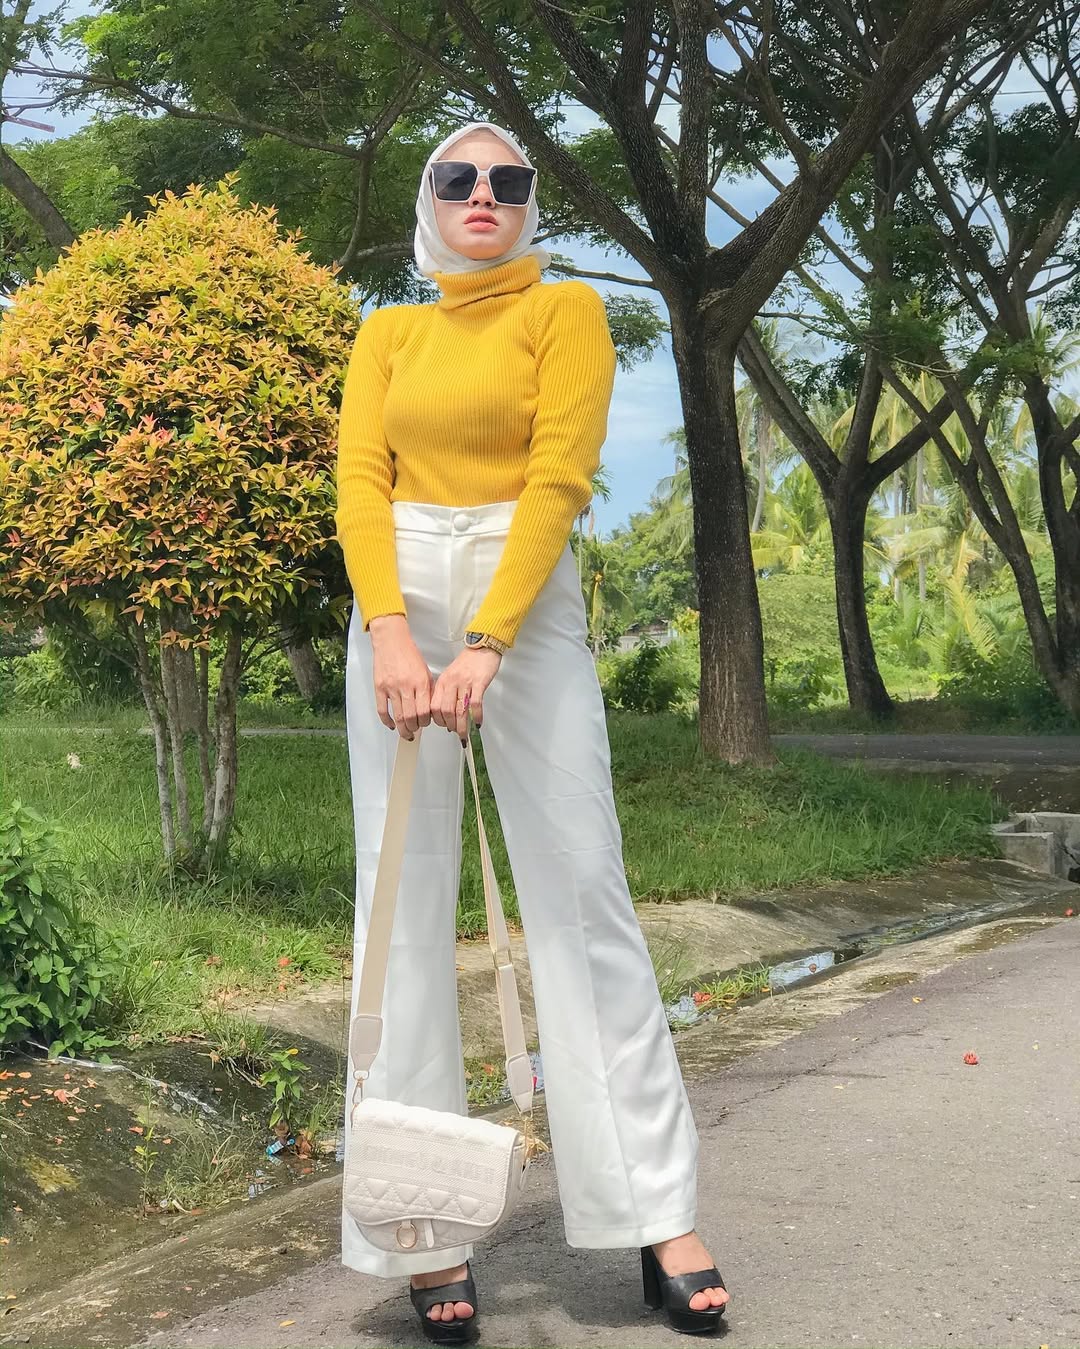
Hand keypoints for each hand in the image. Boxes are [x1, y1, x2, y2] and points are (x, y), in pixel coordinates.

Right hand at [368, 614, 431, 740]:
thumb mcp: (425, 670)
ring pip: (398, 716)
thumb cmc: (409, 654)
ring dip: (403, 729)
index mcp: (420, 682)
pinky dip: (387, 721)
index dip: (425, 722)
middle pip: (411, 717)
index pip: (425, 711)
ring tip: (406, 732)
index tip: (425, 723)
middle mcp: (406, 686)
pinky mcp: (379, 687)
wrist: (391, 641)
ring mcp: (391, 687)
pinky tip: (392, 725)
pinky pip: (382, 710)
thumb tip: (430, 708)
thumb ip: (428, 689)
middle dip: (415, 728)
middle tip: (415, 730)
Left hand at [431, 648, 501, 738]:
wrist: (482, 647)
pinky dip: (476, 716)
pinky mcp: (479, 683)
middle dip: (450, 725)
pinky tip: (477, 723)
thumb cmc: (468, 662)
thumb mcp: (451, 676)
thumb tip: (447, 714)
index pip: (434, 706)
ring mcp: (465, 683)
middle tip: (456, 732)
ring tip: (465, 735)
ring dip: (462, 726)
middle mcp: (451, 683)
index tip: (444, 726)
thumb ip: (447, 693)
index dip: (438, 720)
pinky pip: (476, 704)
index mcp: (443, 682)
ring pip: (459, 710)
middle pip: (445, 710)